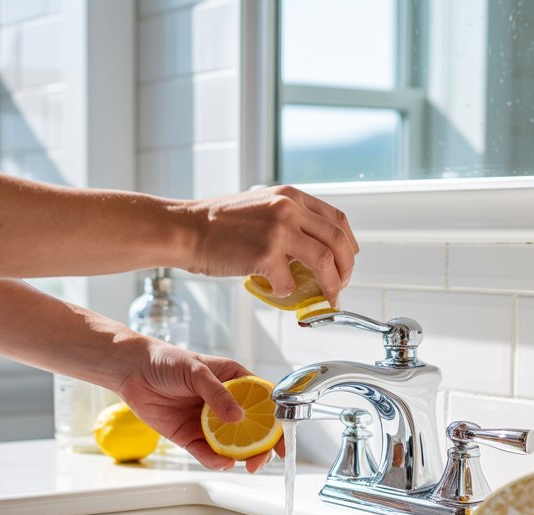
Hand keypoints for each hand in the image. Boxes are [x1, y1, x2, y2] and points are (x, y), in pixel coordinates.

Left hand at [114, 337, 283, 472]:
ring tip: (244, 464)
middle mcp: (224, 404)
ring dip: (241, 457)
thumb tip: (237, 417)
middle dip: (261, 447)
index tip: (284, 438)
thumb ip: (217, 394)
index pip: (263, 401)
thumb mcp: (196, 371)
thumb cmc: (165, 360)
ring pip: (232, 445)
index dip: (277, 420)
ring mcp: (208, 422)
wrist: (131, 371)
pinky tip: (222, 462)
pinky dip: (215, 460)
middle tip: (261, 459)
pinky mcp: (189, 436)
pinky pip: (206, 452)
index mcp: (234, 381)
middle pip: (252, 429)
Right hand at [179, 185, 359, 307]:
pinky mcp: (266, 254)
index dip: (348, 245)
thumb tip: (311, 251)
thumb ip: (288, 221)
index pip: (337, 219)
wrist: (185, 229)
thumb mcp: (260, 207)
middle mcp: (289, 209)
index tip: (346, 261)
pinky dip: (287, 292)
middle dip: (346, 270)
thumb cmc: (216, 224)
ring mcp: (279, 230)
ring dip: (331, 286)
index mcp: (290, 196)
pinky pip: (289, 282)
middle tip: (341, 286)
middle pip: (338, 241)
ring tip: (326, 298)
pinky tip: (276, 290)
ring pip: (325, 262)